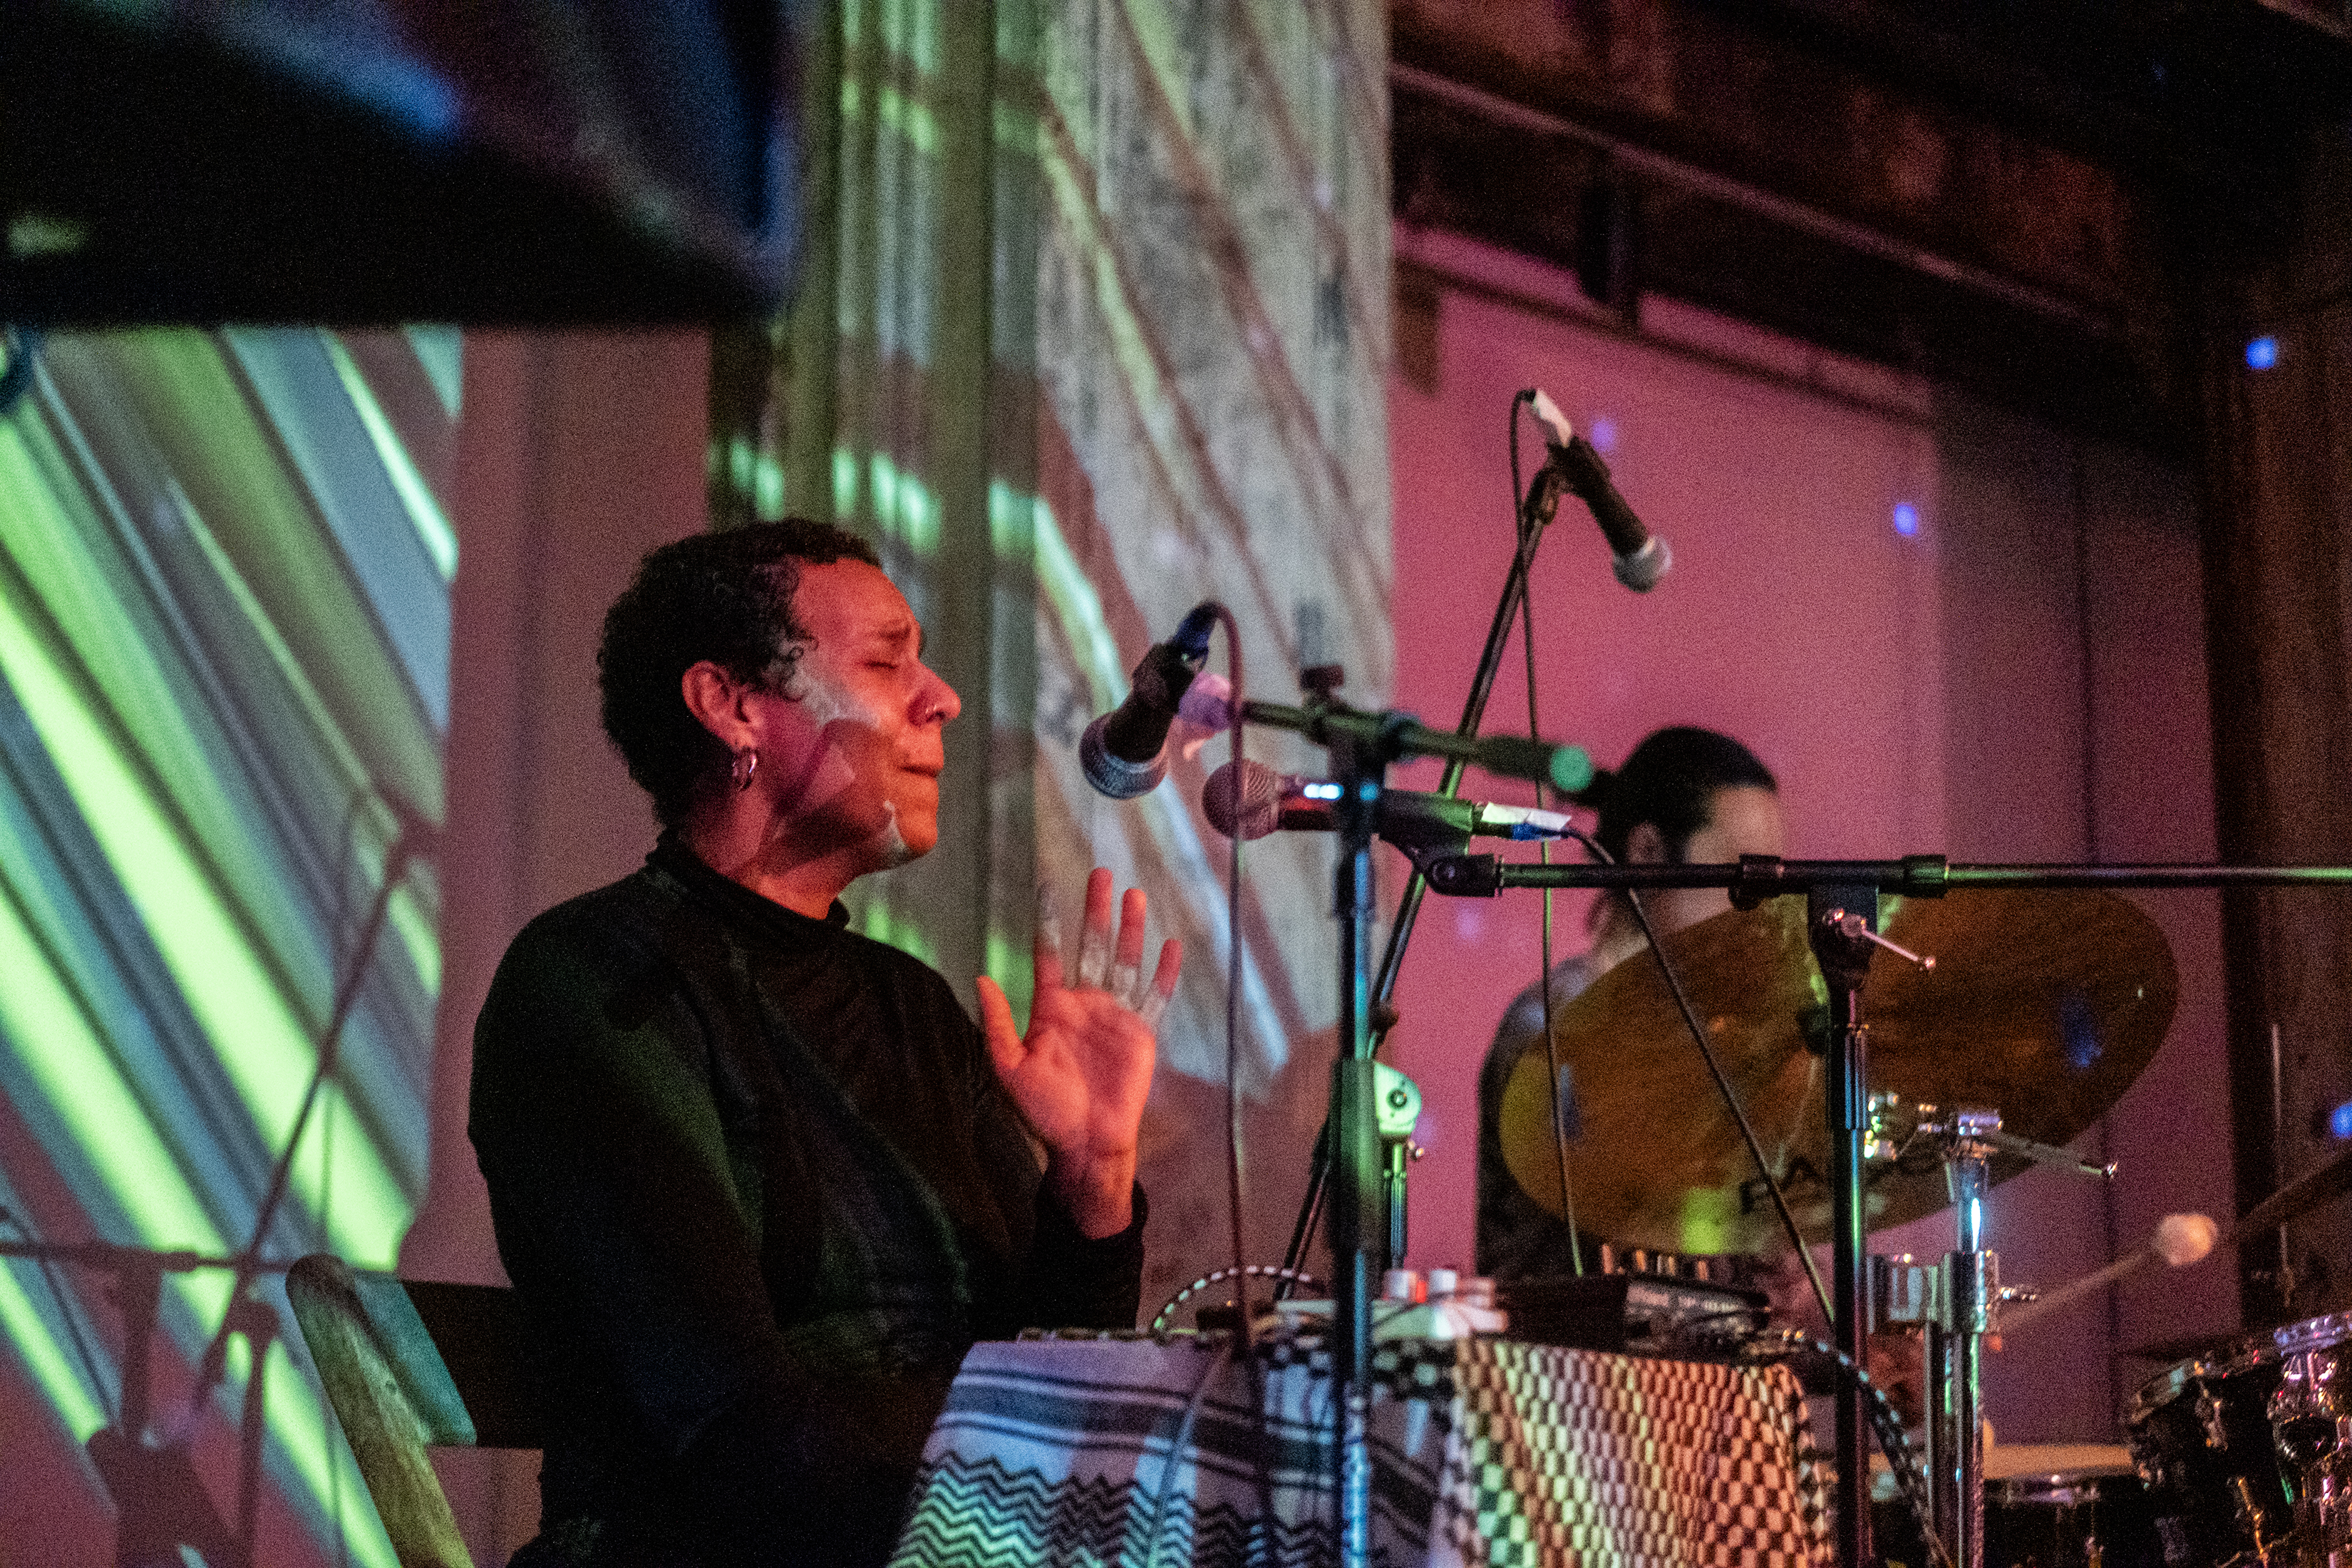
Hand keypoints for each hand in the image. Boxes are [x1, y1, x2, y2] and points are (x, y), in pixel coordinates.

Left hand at [976, 868, 1180, 1237]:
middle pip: (1092, 945)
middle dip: (1095, 910)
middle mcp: (1086, 1002)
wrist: (1085, 1143)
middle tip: (1100, 873)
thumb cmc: (1044, 1110)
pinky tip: (1171, 945)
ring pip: (1124, 961)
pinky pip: (1156, 998)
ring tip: (1134, 894)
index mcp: (1052, 1006)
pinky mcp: (1142, 1033)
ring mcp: (1116, 1015)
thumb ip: (999, 1023)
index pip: (1051, 952)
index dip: (1050, 920)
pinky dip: (1164, 973)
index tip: (1047, 884)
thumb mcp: (1009, 1068)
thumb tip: (982, 978)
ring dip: (1130, 929)